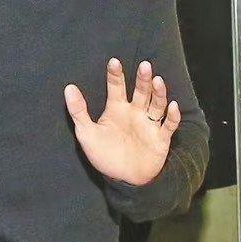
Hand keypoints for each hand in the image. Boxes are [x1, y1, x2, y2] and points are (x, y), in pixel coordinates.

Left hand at [64, 59, 180, 185]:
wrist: (123, 180)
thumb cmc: (104, 156)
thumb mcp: (87, 133)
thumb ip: (78, 111)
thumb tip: (68, 87)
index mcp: (117, 110)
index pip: (116, 87)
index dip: (115, 75)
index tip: (113, 61)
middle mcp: (135, 113)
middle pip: (140, 91)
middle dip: (142, 79)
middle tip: (144, 65)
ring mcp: (149, 124)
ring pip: (156, 104)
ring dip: (158, 93)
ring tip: (157, 81)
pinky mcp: (161, 138)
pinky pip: (168, 125)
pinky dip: (172, 116)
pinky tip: (172, 106)